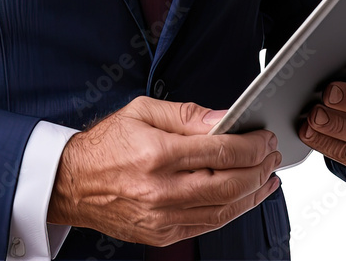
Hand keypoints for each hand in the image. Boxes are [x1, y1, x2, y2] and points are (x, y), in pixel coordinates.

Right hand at [47, 96, 281, 245]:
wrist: (73, 183)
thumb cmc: (106, 144)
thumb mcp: (142, 111)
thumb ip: (186, 115)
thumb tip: (223, 117)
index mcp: (157, 154)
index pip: (220, 151)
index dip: (251, 145)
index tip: (264, 137)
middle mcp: (162, 190)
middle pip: (229, 183)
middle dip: (260, 167)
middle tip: (272, 154)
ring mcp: (163, 217)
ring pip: (225, 209)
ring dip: (254, 192)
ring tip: (269, 175)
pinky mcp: (163, 234)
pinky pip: (209, 224)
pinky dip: (234, 210)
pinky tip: (246, 196)